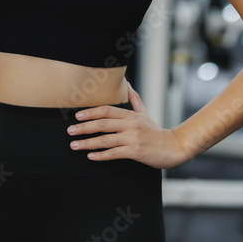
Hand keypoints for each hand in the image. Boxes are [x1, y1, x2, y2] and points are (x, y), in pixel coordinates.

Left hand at [67, 81, 187, 169]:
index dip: (91, 112)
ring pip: (106, 140)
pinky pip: (115, 153)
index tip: (77, 116)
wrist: (173, 147)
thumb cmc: (156, 131)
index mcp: (131, 115)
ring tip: (75, 145)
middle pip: (103, 124)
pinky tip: (90, 156)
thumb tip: (127, 84)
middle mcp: (131, 125)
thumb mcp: (145, 113)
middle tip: (70, 131)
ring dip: (88, 143)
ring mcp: (133, 138)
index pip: (107, 111)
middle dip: (84, 127)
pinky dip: (101, 155)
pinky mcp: (135, 151)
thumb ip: (135, 100)